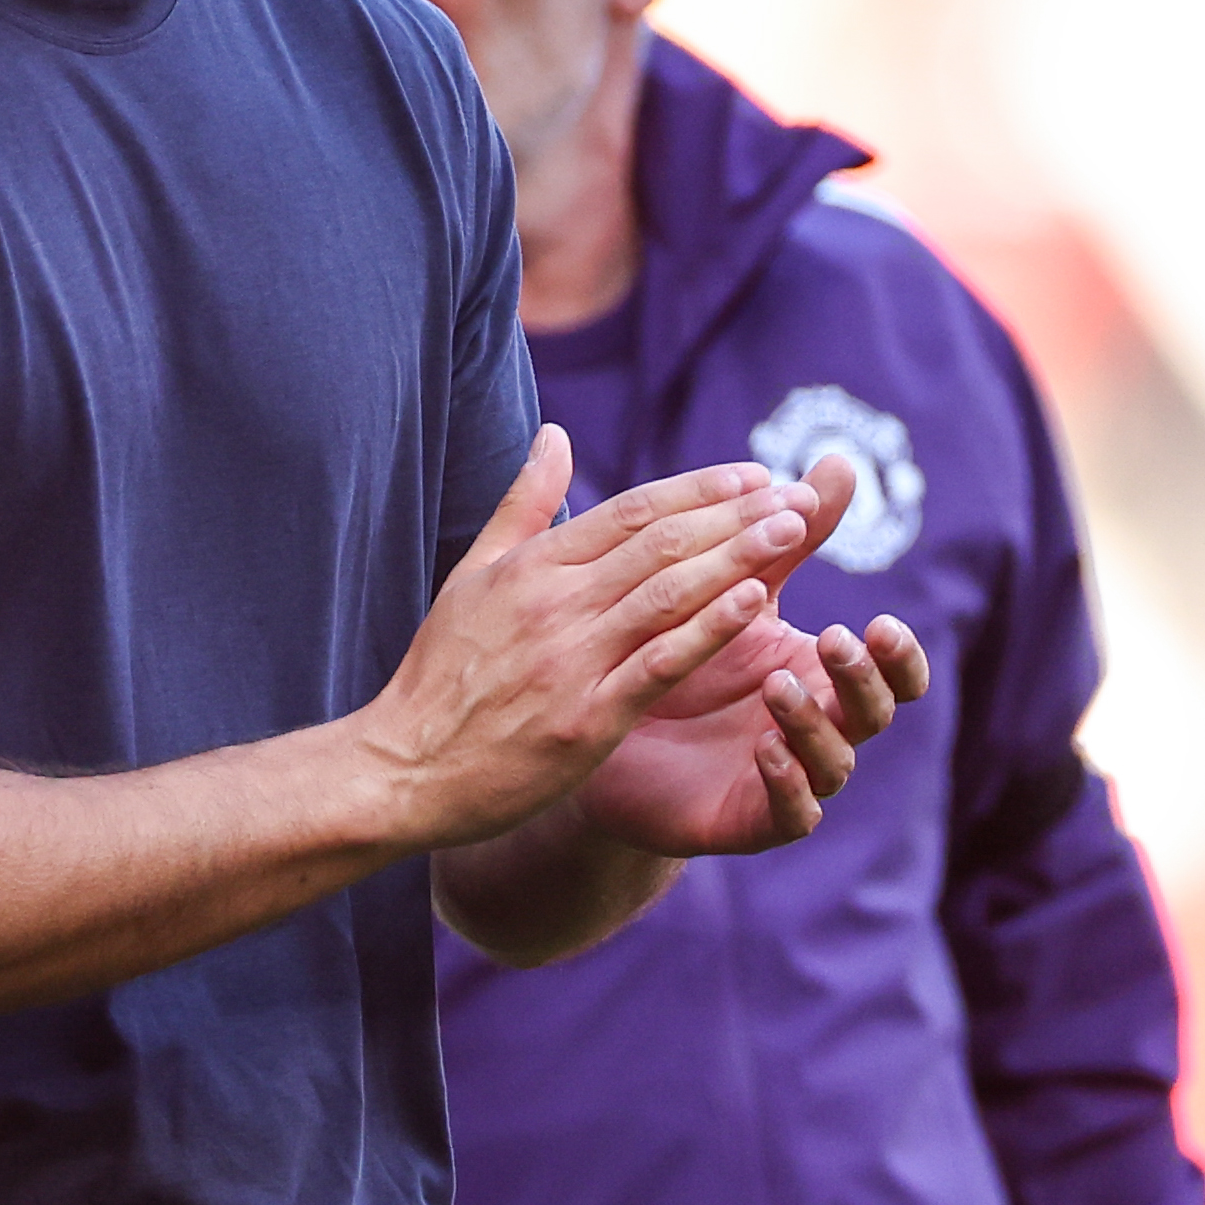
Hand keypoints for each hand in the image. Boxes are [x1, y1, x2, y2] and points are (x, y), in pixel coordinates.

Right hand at [358, 428, 827, 853]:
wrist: (404, 770)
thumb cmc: (441, 674)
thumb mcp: (472, 575)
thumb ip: (522, 504)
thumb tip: (555, 434)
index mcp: (531, 566)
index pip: (631, 511)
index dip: (698, 488)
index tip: (755, 475)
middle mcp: (555, 603)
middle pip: (661, 543)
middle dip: (736, 515)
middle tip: (799, 496)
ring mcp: (572, 659)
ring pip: (668, 593)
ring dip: (736, 557)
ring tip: (792, 534)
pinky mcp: (587, 718)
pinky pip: (659, 662)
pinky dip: (708, 628)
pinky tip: (754, 602)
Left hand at [571, 456, 932, 855]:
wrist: (606, 738)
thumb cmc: (678, 655)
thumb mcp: (733, 592)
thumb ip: (787, 536)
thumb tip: (840, 463)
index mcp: (822, 671)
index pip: (893, 669)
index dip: (901, 654)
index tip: (882, 621)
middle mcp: (821, 725)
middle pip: (876, 712)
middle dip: (865, 679)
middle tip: (835, 641)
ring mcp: (791, 775)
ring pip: (835, 762)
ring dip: (816, 724)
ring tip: (777, 686)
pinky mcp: (753, 818)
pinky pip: (790, 813)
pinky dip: (788, 784)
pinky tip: (766, 750)